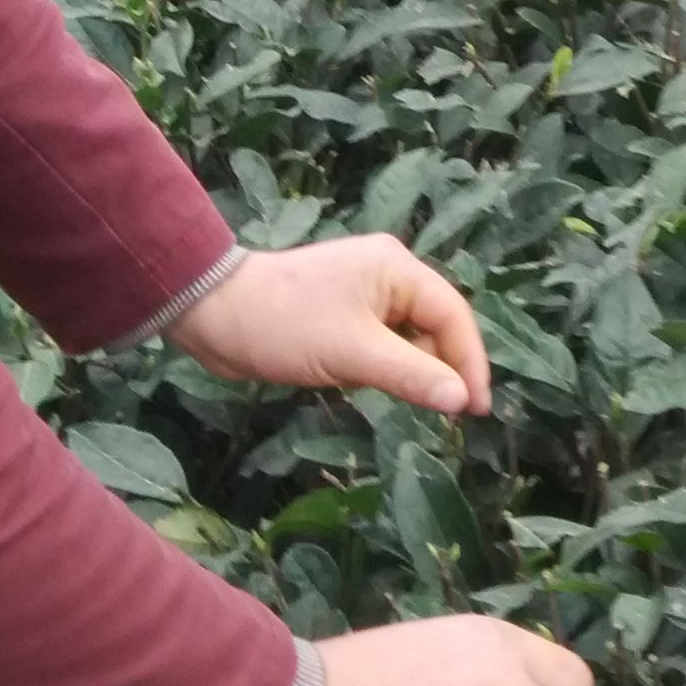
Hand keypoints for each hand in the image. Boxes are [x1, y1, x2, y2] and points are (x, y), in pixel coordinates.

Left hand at [175, 235, 489, 420]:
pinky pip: (381, 344)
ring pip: (408, 339)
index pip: (453, 315)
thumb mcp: (353, 354)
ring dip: (409, 371)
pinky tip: (369, 388)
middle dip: (440, 369)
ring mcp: (364, 295)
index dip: (470, 363)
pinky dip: (383, 368)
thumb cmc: (283, 325)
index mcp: (397, 269)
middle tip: (446, 417)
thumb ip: (412, 376)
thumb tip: (462, 400)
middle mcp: (388, 275)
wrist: (210, 316)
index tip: (475, 410)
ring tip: (407, 404)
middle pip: (436, 326)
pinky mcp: (342, 316)